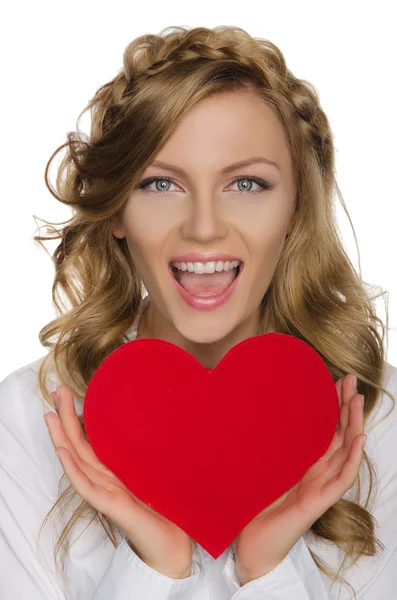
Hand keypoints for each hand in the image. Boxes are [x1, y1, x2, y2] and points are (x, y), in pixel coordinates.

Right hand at [44, 385, 194, 578]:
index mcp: (113, 471)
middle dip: (65, 418)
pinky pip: (87, 487)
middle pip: (78, 445)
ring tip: (50, 417)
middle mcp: (105, 479)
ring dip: (62, 438)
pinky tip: (64, 452)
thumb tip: (159, 419)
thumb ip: (150, 451)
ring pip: (76, 462)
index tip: (67, 393)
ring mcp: (105, 493)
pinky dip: (73, 469)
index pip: (88, 440)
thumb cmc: (167, 507)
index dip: (76, 418)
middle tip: (56, 391)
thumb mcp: (156, 470)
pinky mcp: (110, 506)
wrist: (174, 541)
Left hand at [232, 373, 365, 585]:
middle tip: (352, 379)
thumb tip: (244, 409)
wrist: (250, 542)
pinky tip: (359, 439)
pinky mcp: (318, 502)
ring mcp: (320, 486)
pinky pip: (342, 479)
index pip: (325, 428)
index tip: (335, 379)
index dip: (333, 404)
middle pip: (339, 434)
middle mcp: (316, 471)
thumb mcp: (258, 465)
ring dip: (354, 425)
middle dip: (347, 406)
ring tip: (357, 400)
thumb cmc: (252, 505)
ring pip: (346, 451)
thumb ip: (261, 444)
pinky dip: (353, 458)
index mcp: (304, 462)